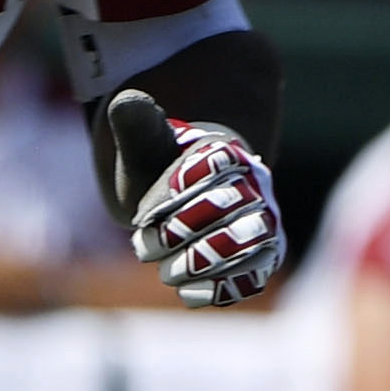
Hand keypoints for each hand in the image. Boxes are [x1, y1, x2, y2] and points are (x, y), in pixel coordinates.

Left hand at [122, 110, 283, 305]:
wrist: (184, 200)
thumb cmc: (163, 169)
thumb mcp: (146, 144)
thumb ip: (138, 123)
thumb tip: (127, 101)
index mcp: (228, 156)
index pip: (213, 164)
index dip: (177, 187)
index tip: (147, 206)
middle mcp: (255, 190)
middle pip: (234, 209)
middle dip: (183, 229)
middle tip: (145, 241)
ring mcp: (262, 227)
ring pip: (248, 247)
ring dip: (201, 262)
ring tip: (167, 268)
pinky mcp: (258, 262)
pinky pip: (252, 279)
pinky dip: (221, 288)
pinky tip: (188, 289)